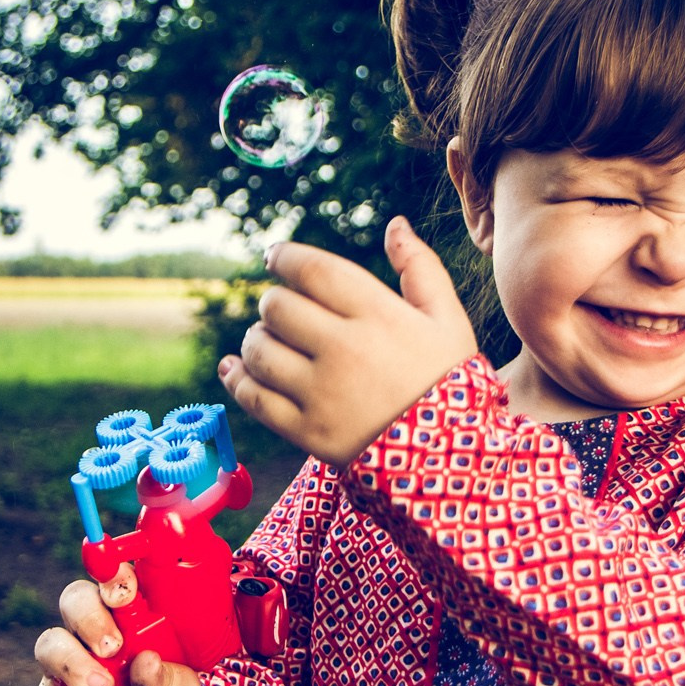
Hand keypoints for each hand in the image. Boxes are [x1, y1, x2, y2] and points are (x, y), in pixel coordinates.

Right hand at [24, 561, 201, 685]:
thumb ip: (166, 679)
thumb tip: (146, 660)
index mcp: (127, 619)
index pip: (111, 583)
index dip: (111, 578)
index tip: (121, 592)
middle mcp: (90, 636)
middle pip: (73, 602)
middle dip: (89, 619)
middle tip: (112, 649)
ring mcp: (66, 669)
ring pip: (49, 646)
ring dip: (73, 666)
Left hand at [218, 216, 477, 466]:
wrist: (451, 460)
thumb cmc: (449, 383)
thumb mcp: (448, 321)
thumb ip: (421, 269)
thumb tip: (395, 224)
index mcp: (378, 315)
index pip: (311, 269)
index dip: (283, 256)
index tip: (273, 256)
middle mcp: (344, 350)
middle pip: (277, 307)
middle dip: (273, 302)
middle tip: (282, 310)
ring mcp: (322, 393)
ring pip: (259, 350)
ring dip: (255, 339)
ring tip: (268, 341)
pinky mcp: (308, 432)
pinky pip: (254, 398)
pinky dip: (236, 380)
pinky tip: (233, 369)